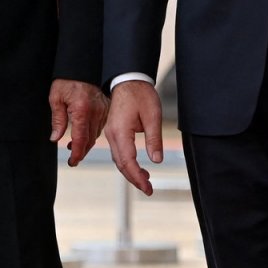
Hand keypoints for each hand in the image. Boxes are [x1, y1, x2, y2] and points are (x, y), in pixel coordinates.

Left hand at [48, 79, 108, 166]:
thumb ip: (57, 119)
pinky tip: (84, 134)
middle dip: (81, 151)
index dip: (76, 153)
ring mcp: (103, 110)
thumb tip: (55, 138)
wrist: (82, 65)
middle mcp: (95, 112)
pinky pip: (100, 126)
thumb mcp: (56, 97)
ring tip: (75, 147)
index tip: (72, 161)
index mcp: (82, 111)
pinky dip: (93, 133)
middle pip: (90, 140)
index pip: (80, 139)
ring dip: (87, 143)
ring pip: (96, 134)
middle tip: (73, 158)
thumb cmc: (67, 80)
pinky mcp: (106, 108)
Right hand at [104, 80, 163, 194]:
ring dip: (130, 171)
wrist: (128, 79)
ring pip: (118, 158)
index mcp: (120, 131)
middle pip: (121, 163)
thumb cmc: (140, 94)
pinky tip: (138, 166)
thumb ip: (154, 139)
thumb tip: (156, 160)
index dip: (137, 177)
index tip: (148, 187)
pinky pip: (119, 151)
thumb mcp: (153, 116)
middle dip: (134, 178)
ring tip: (146, 180)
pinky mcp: (113, 130)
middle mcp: (112, 134)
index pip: (127, 161)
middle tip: (148, 189)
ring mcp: (111, 132)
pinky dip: (127, 162)